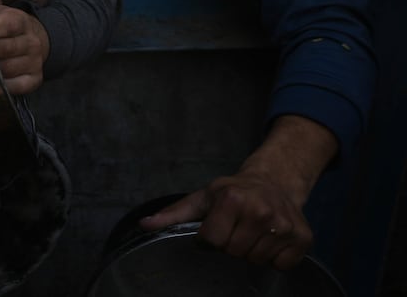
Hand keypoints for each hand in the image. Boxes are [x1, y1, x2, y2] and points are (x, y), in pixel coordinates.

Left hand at [0, 5, 48, 94]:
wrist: (36, 38)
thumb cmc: (8, 26)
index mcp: (20, 21)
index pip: (2, 27)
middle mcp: (31, 42)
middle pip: (3, 49)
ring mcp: (35, 61)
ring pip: (7, 68)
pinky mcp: (35, 78)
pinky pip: (17, 86)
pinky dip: (1, 86)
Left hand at [140, 171, 311, 267]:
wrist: (274, 182)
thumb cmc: (232, 192)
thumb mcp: (202, 198)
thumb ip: (173, 214)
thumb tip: (143, 225)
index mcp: (232, 199)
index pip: (212, 241)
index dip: (209, 239)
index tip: (214, 228)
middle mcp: (261, 210)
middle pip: (234, 252)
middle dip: (230, 245)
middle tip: (235, 228)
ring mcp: (285, 225)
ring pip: (257, 260)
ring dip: (251, 251)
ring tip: (252, 232)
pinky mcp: (303, 238)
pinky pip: (282, 266)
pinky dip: (274, 258)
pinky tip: (270, 240)